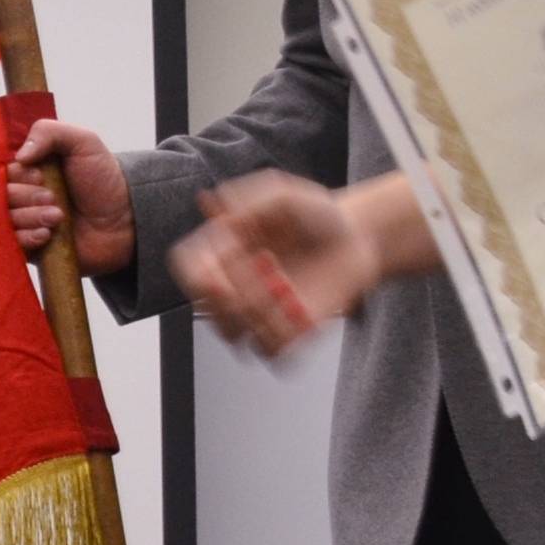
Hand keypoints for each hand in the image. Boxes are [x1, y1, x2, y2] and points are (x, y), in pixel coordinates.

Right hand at [5, 117, 134, 273]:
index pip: (2, 172)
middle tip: (54, 198)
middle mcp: (22, 195)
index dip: (18, 175)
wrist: (125, 220)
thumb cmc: (103, 179)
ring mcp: (24, 222)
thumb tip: (19, 155)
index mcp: (29, 170)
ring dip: (30, 217)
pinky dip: (27, 238)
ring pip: (4, 221)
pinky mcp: (29, 247)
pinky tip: (47, 234)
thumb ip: (49, 132)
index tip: (40, 176)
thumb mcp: (83, 142)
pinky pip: (11, 245)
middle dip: (26, 196)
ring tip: (58, 217)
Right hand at [177, 173, 373, 358]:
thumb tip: (217, 208)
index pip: (188, 270)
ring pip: (233, 334)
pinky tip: (302, 310)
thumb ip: (250, 199)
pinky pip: (269, 350)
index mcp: (221, 249)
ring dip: (258, 316)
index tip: (222, 275)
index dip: (198, 278)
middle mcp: (233, 283)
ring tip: (287, 291)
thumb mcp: (284, 194)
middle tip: (269, 270)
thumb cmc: (318, 213)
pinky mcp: (285, 331)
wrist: (356, 237)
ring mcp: (257, 311)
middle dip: (236, 296)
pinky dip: (282, 336)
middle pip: (206, 309)